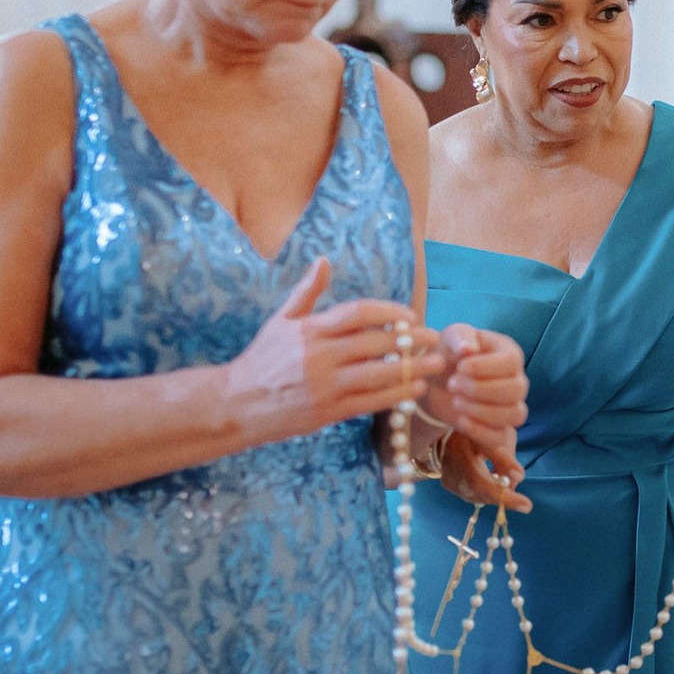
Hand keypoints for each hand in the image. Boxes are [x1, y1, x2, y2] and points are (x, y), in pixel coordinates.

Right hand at [223, 258, 443, 446]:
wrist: (238, 403)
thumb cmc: (262, 359)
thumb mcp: (280, 321)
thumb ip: (306, 292)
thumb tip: (324, 260)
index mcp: (311, 330)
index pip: (359, 313)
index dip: (390, 312)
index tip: (410, 315)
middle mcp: (320, 356)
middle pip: (375, 344)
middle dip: (410, 340)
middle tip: (433, 338)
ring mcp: (325, 386)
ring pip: (378, 375)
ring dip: (412, 368)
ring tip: (435, 363)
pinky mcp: (328, 412)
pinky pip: (370, 402)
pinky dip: (396, 395)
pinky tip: (413, 389)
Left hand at [419, 323, 527, 492]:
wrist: (437, 380)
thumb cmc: (450, 353)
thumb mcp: (451, 337)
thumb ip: (460, 337)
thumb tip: (468, 349)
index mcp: (510, 354)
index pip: (511, 362)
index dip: (486, 367)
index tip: (460, 366)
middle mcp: (517, 381)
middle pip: (515, 390)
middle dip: (480, 389)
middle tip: (452, 384)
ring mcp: (511, 407)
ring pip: (514, 415)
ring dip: (481, 410)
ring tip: (456, 401)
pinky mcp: (499, 429)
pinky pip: (500, 437)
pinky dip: (480, 431)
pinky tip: (460, 420)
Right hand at [436, 428, 532, 513]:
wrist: (453, 424)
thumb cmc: (480, 427)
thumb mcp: (496, 433)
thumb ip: (506, 457)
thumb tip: (519, 478)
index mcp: (460, 451)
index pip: (481, 483)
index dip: (503, 496)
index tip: (527, 505)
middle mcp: (449, 467)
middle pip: (478, 493)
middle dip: (503, 498)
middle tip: (523, 502)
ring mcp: (448, 477)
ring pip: (476, 496)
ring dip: (495, 494)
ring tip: (507, 484)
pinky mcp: (448, 483)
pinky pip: (471, 494)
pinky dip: (486, 491)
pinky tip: (494, 481)